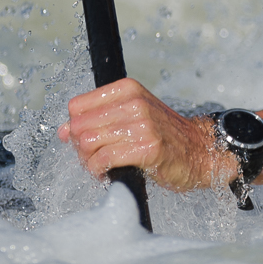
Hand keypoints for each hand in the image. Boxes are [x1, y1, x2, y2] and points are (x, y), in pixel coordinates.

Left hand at [58, 78, 238, 192]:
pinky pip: (104, 159)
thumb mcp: (131, 117)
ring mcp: (142, 124)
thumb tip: (62, 131)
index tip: (86, 140)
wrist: (200, 152)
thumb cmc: (163, 136)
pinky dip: (99, 171)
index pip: (77, 106)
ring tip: (100, 167)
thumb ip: (97, 120)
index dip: (75, 127)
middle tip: (92, 159)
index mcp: (127, 89)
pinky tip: (107, 174)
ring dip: (88, 161)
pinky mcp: (147, 148)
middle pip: (79, 126)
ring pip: (88, 143)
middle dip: (80, 148)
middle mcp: (134, 102)